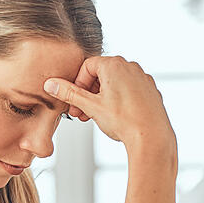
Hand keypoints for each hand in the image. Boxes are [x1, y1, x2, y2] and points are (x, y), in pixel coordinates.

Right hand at [43, 56, 175, 150]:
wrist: (152, 137)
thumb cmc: (123, 121)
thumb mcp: (90, 106)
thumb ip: (69, 93)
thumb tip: (51, 84)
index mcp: (115, 65)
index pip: (87, 67)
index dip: (77, 84)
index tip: (74, 102)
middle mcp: (131, 67)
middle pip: (101, 75)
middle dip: (88, 94)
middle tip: (81, 112)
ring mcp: (143, 78)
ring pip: (115, 83)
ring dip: (101, 98)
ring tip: (95, 117)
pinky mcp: (150, 91)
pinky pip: (129, 91)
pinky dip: (118, 100)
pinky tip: (115, 118)